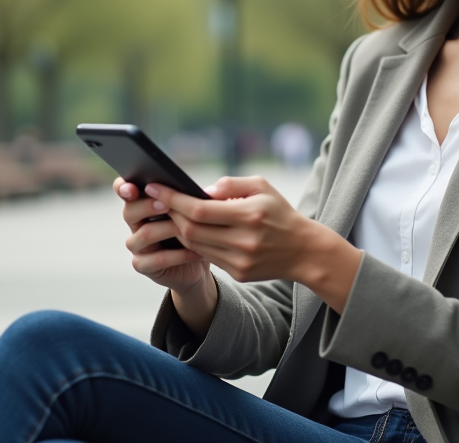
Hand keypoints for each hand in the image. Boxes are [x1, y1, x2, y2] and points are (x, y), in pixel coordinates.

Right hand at [113, 177, 210, 294]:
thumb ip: (183, 197)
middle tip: (166, 205)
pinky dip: (179, 255)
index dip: (123, 187)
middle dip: (148, 206)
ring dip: (168, 229)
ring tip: (189, 228)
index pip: (124, 190)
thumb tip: (187, 188)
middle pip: (130, 211)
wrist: (201, 261)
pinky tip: (196, 251)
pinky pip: (158, 259)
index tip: (132, 188)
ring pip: (145, 234)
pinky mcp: (143, 265)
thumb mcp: (191, 209)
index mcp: (142, 202)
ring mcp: (136, 246)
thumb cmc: (196, 228)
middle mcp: (135, 223)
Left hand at [146, 176, 361, 313]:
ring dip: (179, 229)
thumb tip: (198, 190)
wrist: (304, 250)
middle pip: (191, 230)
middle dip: (171, 213)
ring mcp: (240, 261)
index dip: (173, 199)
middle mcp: (244, 241)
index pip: (199, 209)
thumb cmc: (280, 213)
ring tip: (171, 213)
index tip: (154, 187)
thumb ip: (229, 185)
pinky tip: (189, 230)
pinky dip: (194, 242)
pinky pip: (206, 256)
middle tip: (159, 200)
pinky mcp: (238, 273)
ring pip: (194, 245)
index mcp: (249, 215)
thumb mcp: (261, 187)